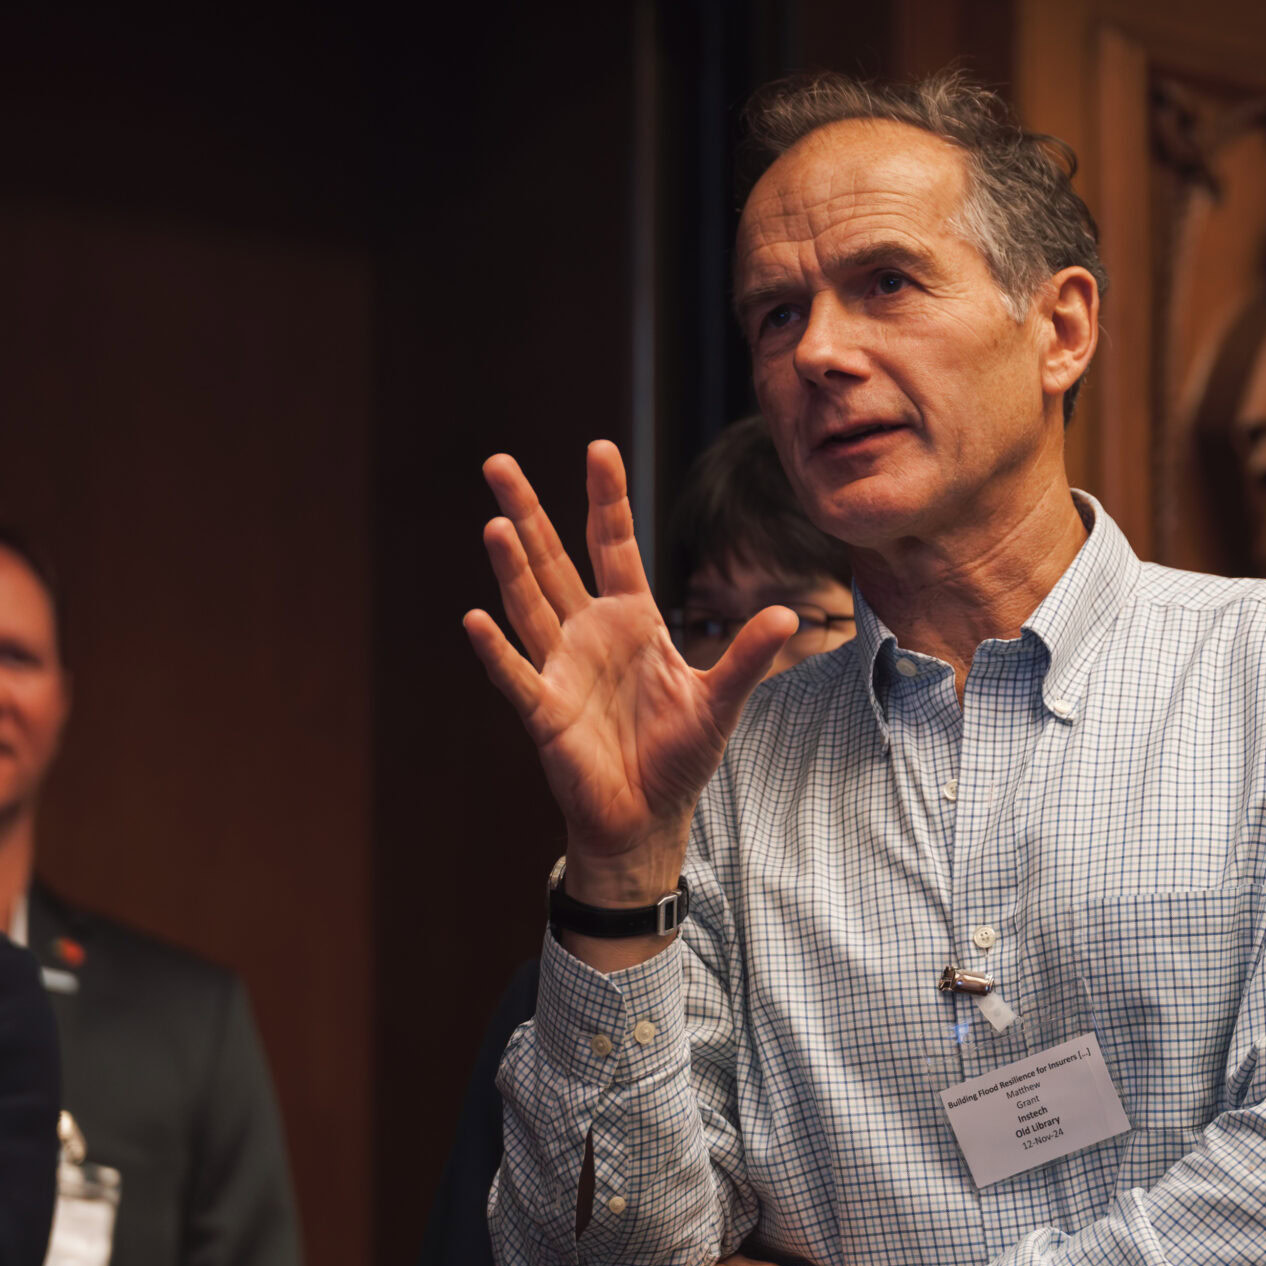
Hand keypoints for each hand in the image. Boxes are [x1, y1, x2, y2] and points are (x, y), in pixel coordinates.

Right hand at [462, 445, 795, 951]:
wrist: (647, 819)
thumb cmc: (678, 758)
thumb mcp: (721, 702)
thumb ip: (748, 656)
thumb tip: (790, 615)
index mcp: (633, 621)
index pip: (613, 545)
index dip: (607, 498)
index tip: (599, 447)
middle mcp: (588, 634)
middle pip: (554, 559)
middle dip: (530, 511)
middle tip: (499, 461)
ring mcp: (561, 668)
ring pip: (530, 604)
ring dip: (512, 567)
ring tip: (495, 522)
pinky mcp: (544, 711)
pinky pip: (516, 674)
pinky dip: (496, 650)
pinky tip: (476, 619)